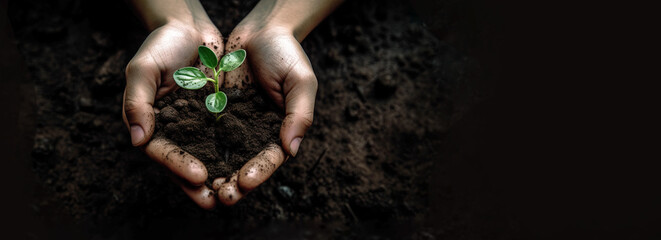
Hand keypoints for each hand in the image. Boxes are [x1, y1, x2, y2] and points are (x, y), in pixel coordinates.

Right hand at [123, 19, 223, 208]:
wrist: (191, 26)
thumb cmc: (162, 44)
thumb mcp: (144, 68)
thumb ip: (138, 101)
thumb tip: (138, 140)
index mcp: (152, 124)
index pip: (162, 153)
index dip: (179, 167)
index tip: (199, 177)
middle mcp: (176, 130)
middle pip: (185, 164)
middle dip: (200, 186)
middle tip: (219, 200)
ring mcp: (198, 125)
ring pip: (208, 158)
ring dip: (221, 177)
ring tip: (236, 192)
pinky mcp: (220, 117)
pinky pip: (229, 140)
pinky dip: (237, 155)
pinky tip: (251, 166)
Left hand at [211, 20, 317, 204]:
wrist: (261, 29)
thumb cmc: (287, 53)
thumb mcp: (301, 81)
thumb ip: (300, 115)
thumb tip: (291, 150)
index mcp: (280, 130)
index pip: (270, 158)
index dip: (259, 172)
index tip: (244, 182)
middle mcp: (256, 131)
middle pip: (245, 164)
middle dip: (233, 182)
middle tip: (220, 196)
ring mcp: (234, 123)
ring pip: (222, 154)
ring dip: (212, 173)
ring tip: (201, 188)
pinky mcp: (214, 111)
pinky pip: (203, 133)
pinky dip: (196, 149)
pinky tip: (185, 161)